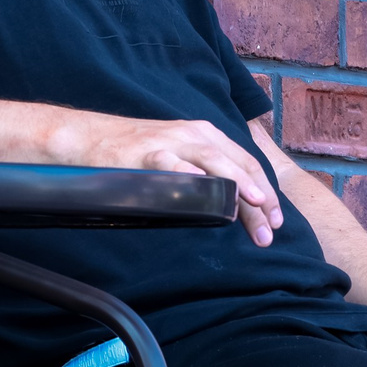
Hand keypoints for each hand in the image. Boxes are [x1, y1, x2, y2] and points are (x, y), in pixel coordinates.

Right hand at [59, 115, 282, 244]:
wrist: (89, 137)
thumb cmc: (136, 152)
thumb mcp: (179, 156)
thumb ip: (206, 174)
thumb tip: (237, 207)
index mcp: (205, 135)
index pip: (246, 162)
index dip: (266, 191)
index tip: (276, 221)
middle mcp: (193, 134)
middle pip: (236, 165)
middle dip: (258, 198)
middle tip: (269, 232)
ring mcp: (169, 142)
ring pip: (212, 160)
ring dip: (235, 183)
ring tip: (253, 202)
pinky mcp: (144, 152)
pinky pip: (169, 163)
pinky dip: (187, 174)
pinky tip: (201, 188)